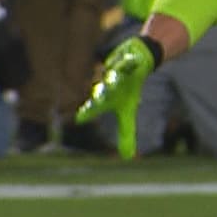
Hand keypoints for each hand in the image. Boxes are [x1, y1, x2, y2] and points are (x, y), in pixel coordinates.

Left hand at [76, 36, 156, 158]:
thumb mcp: (128, 112)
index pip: (95, 107)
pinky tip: (130, 61)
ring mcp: (115, 71)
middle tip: (98, 100)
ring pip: (112, 74)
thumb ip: (126, 133)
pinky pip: (126, 60)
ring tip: (112, 81)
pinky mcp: (125, 59)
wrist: (136, 64)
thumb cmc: (127, 90)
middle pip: (103, 90)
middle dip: (101, 94)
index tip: (79, 118)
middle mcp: (107, 85)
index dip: (88, 111)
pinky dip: (128, 61)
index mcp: (106, 99)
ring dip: (112, 77)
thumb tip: (128, 157)